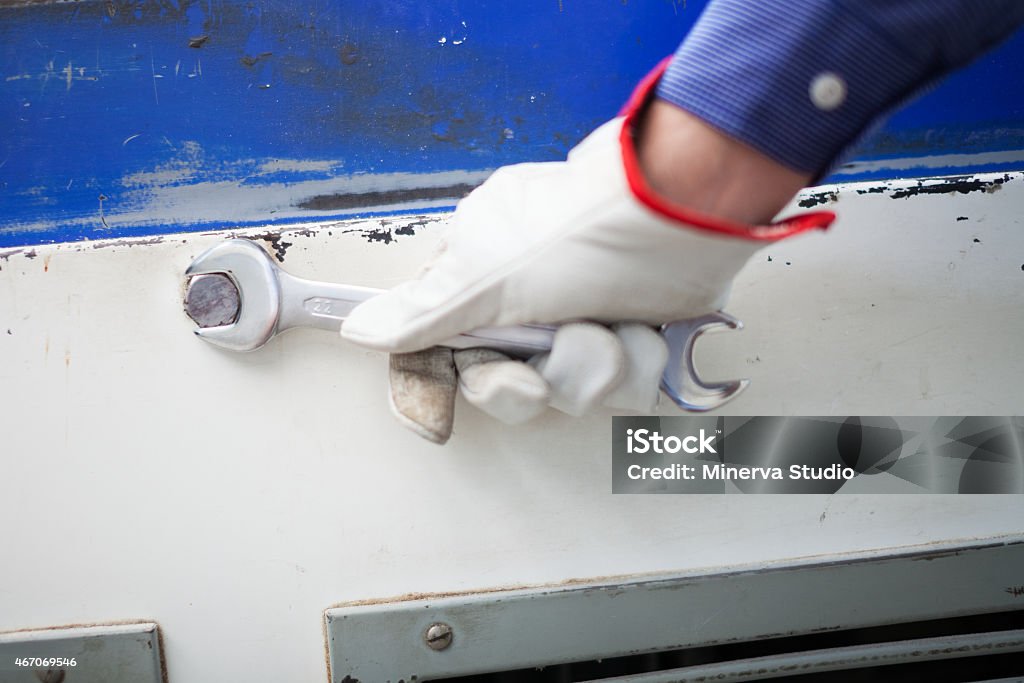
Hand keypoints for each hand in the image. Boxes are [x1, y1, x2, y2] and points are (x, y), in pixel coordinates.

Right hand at [343, 61, 832, 441]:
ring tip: (616, 321)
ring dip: (603, 365)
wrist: (687, 212)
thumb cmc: (585, 228)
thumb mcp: (487, 273)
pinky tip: (649, 327)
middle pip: (517, 389)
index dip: (459, 389)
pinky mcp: (637, 335)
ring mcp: (585, 322)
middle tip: (562, 339)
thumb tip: (362, 328)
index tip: (446, 419)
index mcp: (483, 284)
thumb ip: (422, 313)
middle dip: (549, 376)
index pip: (451, 358)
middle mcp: (530, 308)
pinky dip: (645, 361)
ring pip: (579, 393)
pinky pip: (630, 387)